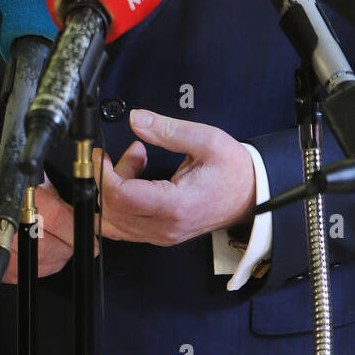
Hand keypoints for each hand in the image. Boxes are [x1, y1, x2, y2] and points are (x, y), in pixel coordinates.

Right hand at [0, 142, 75, 280]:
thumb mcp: (21, 171)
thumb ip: (47, 191)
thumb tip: (73, 211)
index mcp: (9, 194)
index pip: (54, 218)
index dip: (75, 230)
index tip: (88, 236)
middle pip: (46, 247)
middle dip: (67, 248)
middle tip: (75, 243)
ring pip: (32, 265)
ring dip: (53, 261)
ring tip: (59, 250)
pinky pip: (14, 274)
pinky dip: (32, 268)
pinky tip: (37, 256)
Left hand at [94, 109, 255, 245]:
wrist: (252, 195)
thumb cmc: (233, 170)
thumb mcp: (205, 140)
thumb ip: (167, 130)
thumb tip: (136, 119)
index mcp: (176, 206)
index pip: (121, 198)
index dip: (104, 174)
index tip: (102, 155)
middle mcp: (166, 227)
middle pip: (113, 210)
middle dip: (110, 177)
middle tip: (131, 151)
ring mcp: (164, 235)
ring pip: (117, 220)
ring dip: (116, 189)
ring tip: (139, 160)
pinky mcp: (162, 234)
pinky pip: (127, 224)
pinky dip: (123, 201)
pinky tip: (140, 177)